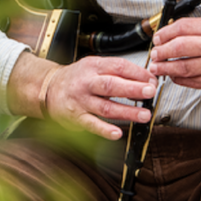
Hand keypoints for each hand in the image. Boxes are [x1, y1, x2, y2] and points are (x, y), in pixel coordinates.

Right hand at [10, 53, 156, 140]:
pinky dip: (104, 130)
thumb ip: (117, 71)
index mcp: (94, 67)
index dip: (137, 73)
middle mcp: (87, 83)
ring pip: (105, 107)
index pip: (118, 66)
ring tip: (144, 115)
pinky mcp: (76, 117)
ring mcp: (81, 101)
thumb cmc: (77, 78)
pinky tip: (117, 133)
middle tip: (150, 92)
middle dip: (133, 89)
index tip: (152, 80)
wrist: (48, 88)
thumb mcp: (95, 66)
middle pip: (111, 85)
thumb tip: (146, 79)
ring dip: (127, 112)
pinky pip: (91, 124)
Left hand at [147, 17, 200, 94]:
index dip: (165, 33)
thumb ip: (200, 30)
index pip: (182, 28)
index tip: (158, 38)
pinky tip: (174, 77)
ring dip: (166, 69)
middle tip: (154, 54)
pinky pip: (192, 82)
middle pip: (179, 48)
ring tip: (158, 68)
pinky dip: (179, 80)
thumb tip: (174, 33)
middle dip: (161, 52)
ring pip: (183, 68)